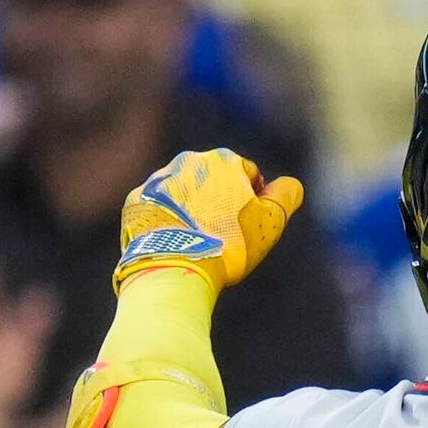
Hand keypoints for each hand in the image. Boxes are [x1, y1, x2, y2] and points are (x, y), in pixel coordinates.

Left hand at [116, 149, 302, 291]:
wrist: (174, 266)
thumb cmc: (228, 244)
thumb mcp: (270, 221)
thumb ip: (287, 196)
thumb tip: (290, 185)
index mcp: (222, 160)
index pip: (247, 174)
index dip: (254, 200)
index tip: (248, 226)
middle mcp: (187, 161)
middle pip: (213, 181)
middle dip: (220, 202)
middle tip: (224, 236)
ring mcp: (158, 180)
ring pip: (183, 193)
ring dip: (192, 211)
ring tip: (198, 242)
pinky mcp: (136, 201)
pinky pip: (157, 208)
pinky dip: (166, 221)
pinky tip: (174, 243)